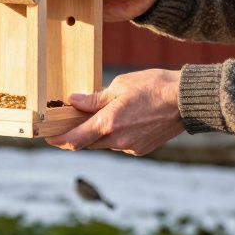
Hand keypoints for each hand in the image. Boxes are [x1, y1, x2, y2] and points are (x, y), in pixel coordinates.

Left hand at [46, 69, 184, 155]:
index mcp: (109, 123)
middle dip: (77, 135)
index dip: (58, 141)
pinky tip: (124, 120)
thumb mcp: (121, 85)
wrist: (187, 101)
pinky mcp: (141, 149)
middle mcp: (117, 140)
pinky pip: (120, 144)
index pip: (75, 139)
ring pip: (104, 144)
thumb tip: (74, 102)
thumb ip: (95, 98)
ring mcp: (130, 147)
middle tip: (69, 123)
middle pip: (87, 144)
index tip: (47, 138)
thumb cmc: (154, 87)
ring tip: (103, 115)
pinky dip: (115, 135)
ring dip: (98, 134)